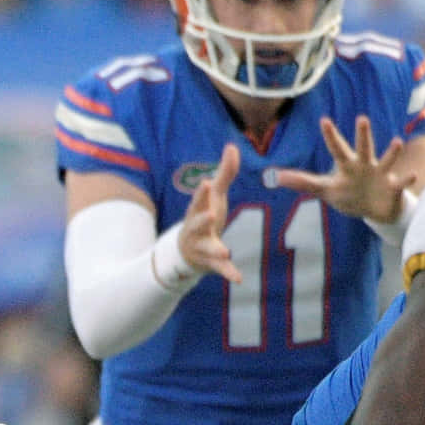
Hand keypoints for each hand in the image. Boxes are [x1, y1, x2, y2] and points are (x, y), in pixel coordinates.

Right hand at [176, 142, 241, 283]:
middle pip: (196, 223)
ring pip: (207, 248)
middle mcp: (196, 229)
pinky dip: (228, 273)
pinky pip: (219, 269)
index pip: (199, 200)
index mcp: (198, 211)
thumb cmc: (203, 218)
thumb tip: (233, 146)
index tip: (207, 183)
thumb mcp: (215, 196)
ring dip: (215, 250)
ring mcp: (201, 247)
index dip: (202, 193)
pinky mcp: (209, 263)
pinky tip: (239, 279)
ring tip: (224, 252)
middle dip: (202, 219)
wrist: (186, 252)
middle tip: (212, 213)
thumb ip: (225, 173)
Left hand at [273, 115, 409, 222]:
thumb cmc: (349, 194)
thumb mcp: (326, 189)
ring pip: (387, 161)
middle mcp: (365, 165)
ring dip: (392, 153)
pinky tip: (410, 176)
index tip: (324, 120)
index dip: (330, 136)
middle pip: (363, 148)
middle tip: (361, 118)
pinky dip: (405, 180)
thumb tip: (276, 178)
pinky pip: (401, 183)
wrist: (375, 210)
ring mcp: (381, 175)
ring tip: (396, 142)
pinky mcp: (393, 188)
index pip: (337, 148)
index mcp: (348, 166)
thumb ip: (303, 182)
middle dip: (363, 135)